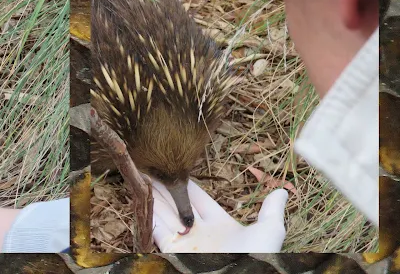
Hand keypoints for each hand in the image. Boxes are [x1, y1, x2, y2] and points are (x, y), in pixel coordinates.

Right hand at [152, 179, 287, 252]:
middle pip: (178, 204)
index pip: (199, 200)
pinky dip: (150, 213)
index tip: (177, 169)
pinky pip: (157, 229)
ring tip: (144, 175)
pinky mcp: (172, 251)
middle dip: (167, 187)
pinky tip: (144, 196)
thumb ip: (271, 211)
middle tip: (155, 168)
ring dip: (155, 196)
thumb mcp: (268, 231)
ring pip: (165, 214)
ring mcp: (184, 242)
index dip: (187, 185)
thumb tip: (282, 191)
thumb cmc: (257, 258)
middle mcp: (199, 233)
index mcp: (220, 226)